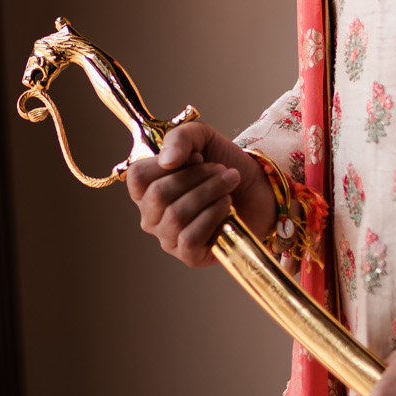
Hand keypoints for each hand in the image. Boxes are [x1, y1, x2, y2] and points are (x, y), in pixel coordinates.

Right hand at [125, 121, 275, 265]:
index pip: (138, 177)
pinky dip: (211, 216)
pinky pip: (189, 238)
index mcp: (146, 188)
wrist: (258, 190)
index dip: (167, 163)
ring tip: (229, 184)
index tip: (197, 157)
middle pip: (159, 195)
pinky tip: (226, 206)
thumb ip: (179, 138)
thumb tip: (167, 161)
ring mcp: (168, 238)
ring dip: (209, 193)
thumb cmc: (223, 164)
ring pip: (176, 216)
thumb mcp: (201, 139)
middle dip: (196, 177)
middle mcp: (151, 216)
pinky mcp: (189, 256)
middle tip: (221, 170)